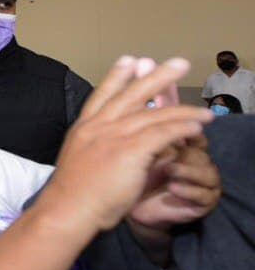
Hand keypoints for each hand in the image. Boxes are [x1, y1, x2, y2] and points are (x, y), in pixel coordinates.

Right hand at [40, 57, 212, 234]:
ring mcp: (113, 137)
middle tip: (178, 63)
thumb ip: (98, 149)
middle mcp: (98, 127)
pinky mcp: (129, 151)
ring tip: (203, 110)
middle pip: (131, 95)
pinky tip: (197, 127)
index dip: (116, 76)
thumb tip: (116, 149)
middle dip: (157, 77)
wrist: (66, 210)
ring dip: (183, 110)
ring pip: (153, 115)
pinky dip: (182, 128)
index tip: (130, 60)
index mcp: (83, 129)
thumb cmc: (71, 195)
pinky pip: (163, 134)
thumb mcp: (80, 161)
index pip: (101, 96)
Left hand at [125, 135, 220, 264]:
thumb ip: (154, 136)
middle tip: (170, 153)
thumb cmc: (136, 178)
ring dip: (188, 171)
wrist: (133, 210)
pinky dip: (189, 190)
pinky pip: (204, 195)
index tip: (174, 134)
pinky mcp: (204, 203)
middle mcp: (199, 164)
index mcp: (187, 149)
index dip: (188, 133)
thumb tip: (157, 114)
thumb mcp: (142, 155)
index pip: (196, 137)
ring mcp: (205, 184)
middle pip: (201, 154)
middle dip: (186, 153)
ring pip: (207, 173)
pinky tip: (173, 188)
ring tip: (170, 170)